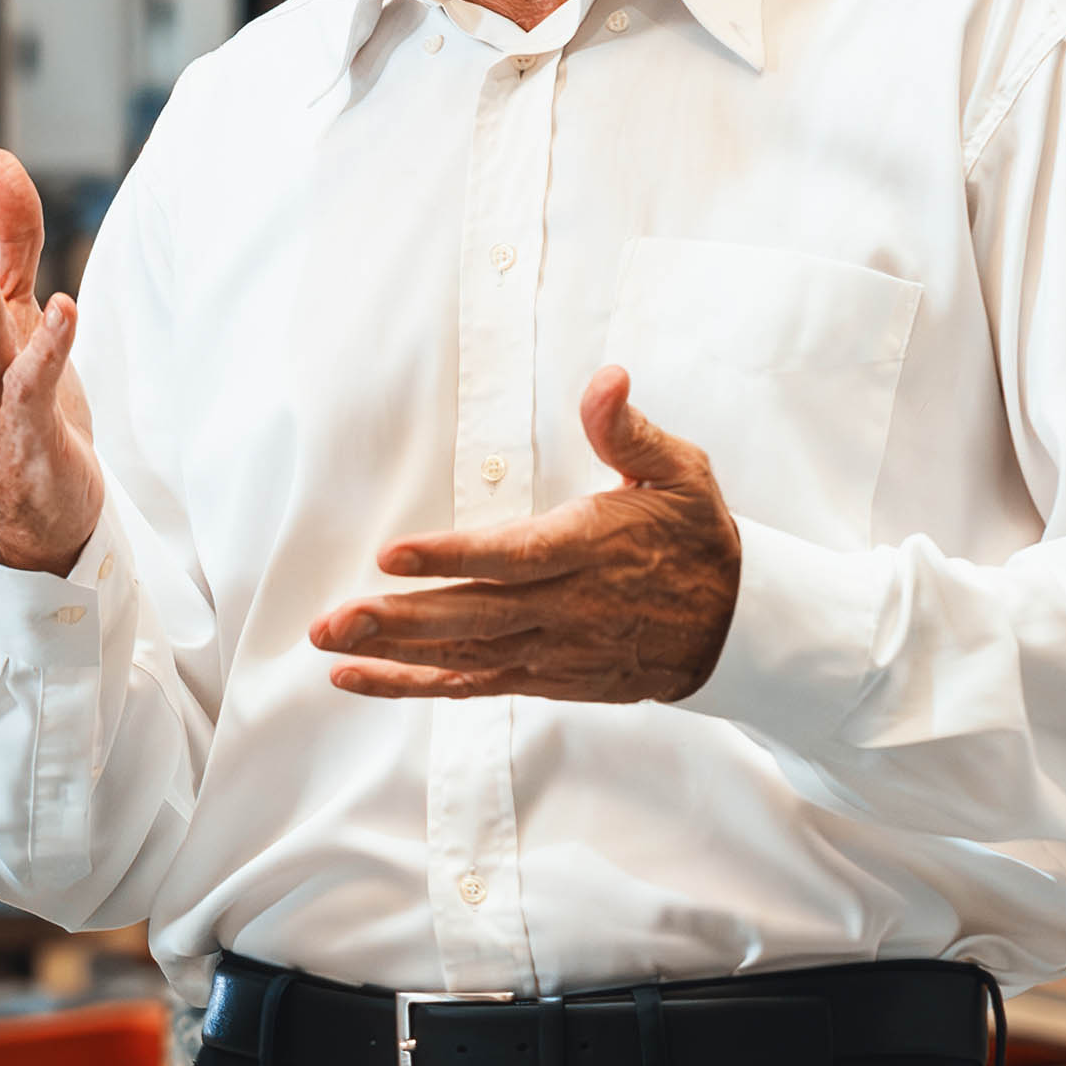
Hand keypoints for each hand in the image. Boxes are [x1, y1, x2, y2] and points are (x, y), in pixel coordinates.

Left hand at [309, 367, 741, 702]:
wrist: (736, 628)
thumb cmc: (697, 539)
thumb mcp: (681, 473)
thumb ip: (628, 431)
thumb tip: (606, 379)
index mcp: (590, 548)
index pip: (513, 557)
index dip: (451, 558)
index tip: (392, 554)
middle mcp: (567, 607)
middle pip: (473, 617)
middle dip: (399, 619)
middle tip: (333, 620)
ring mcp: (553, 650)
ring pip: (464, 656)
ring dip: (394, 654)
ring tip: (329, 645)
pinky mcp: (545, 678)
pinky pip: (473, 685)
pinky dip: (415, 685)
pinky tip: (359, 679)